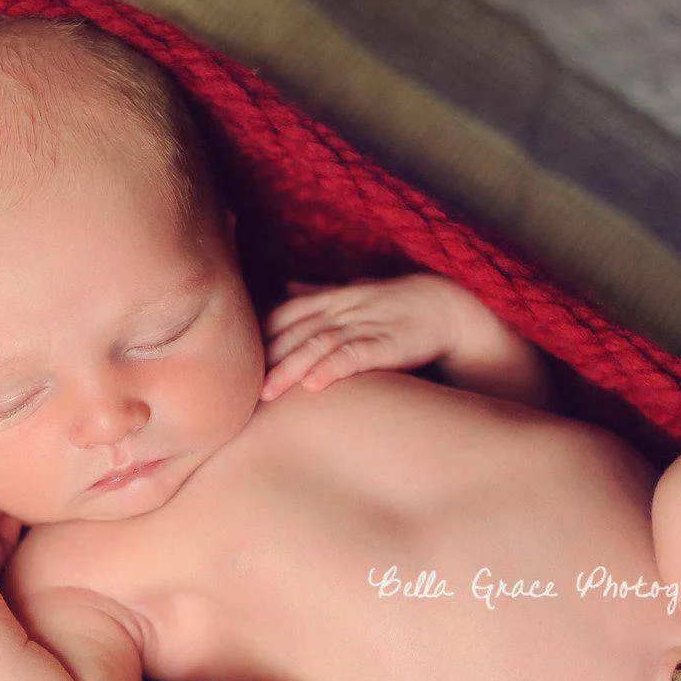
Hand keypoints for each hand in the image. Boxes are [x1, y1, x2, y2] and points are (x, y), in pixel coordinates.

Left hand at [259, 272, 495, 400]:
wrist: (445, 307)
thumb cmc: (395, 307)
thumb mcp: (353, 296)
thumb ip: (319, 295)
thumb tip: (287, 288)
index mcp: (331, 299)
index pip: (285, 314)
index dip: (259, 336)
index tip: (235, 362)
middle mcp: (342, 310)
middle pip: (295, 332)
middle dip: (266, 359)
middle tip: (237, 389)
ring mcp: (364, 324)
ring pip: (318, 344)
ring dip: (291, 368)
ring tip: (268, 393)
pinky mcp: (387, 343)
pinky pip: (356, 354)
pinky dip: (333, 368)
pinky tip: (314, 384)